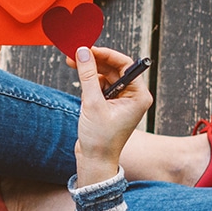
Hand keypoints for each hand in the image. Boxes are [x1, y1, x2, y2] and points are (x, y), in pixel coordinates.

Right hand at [70, 46, 152, 186]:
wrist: (94, 161)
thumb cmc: (100, 138)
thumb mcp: (92, 103)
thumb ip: (88, 75)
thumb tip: (83, 52)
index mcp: (138, 96)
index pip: (125, 65)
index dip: (106, 54)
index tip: (88, 48)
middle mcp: (133, 96)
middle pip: (115, 68)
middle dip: (95, 61)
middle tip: (75, 54)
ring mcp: (122, 101)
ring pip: (106, 76)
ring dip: (91, 70)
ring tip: (73, 64)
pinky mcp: (110, 105)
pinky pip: (101, 86)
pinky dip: (90, 82)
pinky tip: (80, 81)